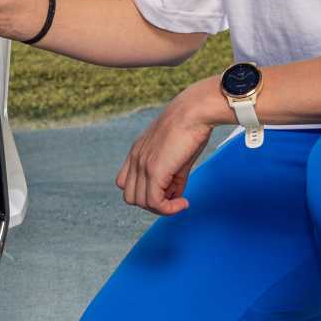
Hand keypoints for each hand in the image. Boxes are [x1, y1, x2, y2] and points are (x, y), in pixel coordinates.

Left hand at [113, 82, 220, 215]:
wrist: (194, 112)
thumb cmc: (190, 129)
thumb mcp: (177, 155)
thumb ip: (173, 177)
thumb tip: (175, 195)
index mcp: (137, 153)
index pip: (126, 183)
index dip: (145, 192)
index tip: (167, 191)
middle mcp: (135, 159)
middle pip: (131, 197)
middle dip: (153, 204)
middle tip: (174, 199)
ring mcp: (142, 165)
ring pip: (140, 202)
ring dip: (162, 208)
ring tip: (180, 201)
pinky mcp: (154, 170)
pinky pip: (154, 202)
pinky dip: (168, 209)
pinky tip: (183, 202)